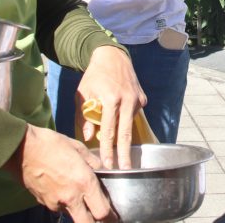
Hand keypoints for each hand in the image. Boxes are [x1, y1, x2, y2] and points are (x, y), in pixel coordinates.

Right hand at [5, 124, 117, 222]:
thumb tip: (101, 167)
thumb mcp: (77, 147)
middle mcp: (71, 197)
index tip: (113, 216)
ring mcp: (55, 202)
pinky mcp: (42, 202)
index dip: (110, 216)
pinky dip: (61, 203)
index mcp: (84, 182)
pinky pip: (57, 207)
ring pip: (71, 215)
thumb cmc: (50, 144)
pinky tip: (60, 189)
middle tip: (99, 218)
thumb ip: (92, 161)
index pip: (102, 211)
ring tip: (76, 196)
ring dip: (77, 210)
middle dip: (95, 222)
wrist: (21, 148)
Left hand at [77, 45, 145, 169]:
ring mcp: (136, 98)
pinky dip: (126, 119)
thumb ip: (84, 116)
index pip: (108, 130)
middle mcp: (126, 99)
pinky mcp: (142, 98)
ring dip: (124, 136)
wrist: (111, 56)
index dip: (107, 149)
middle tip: (125, 169)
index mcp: (110, 99)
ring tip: (121, 150)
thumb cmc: (93, 76)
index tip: (107, 163)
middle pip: (125, 132)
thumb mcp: (82, 95)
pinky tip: (119, 114)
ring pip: (129, 123)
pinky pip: (133, 114)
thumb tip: (89, 137)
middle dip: (125, 153)